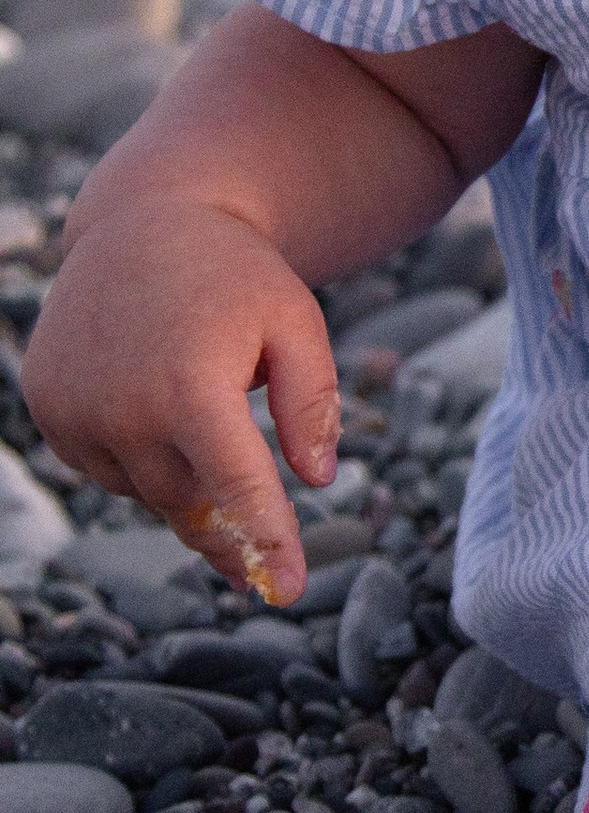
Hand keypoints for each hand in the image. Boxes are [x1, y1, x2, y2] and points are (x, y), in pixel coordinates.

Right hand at [21, 202, 339, 606]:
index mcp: (191, 387)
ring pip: (146, 491)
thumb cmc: (233, 275)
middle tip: (264, 563)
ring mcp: (75, 410)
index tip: (289, 590)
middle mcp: (122, 407)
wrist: (141, 222)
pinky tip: (158, 413)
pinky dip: (140, 459)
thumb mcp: (296, 323)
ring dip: (185, 482)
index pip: (236, 488)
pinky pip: (106, 467)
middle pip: (190, 503)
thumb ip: (312, 403)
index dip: (267, 543)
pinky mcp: (49, 408)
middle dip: (231, 530)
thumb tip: (316, 480)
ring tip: (204, 421)